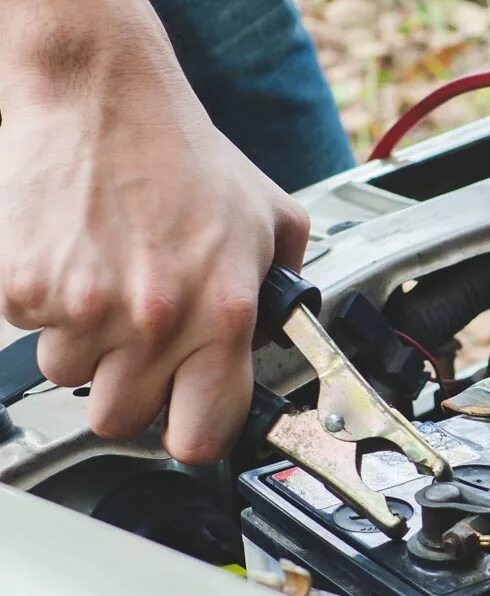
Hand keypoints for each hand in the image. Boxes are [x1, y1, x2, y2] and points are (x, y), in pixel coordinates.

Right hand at [0, 0, 308, 462]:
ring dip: (87, 346)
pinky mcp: (25, 288)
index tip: (186, 422)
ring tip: (109, 284)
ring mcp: (84, 308)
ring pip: (70, 378)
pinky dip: (47, 307)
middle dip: (130, 389)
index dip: (192, 434)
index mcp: (223, 313)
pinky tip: (76, 260)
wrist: (104, 98)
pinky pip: (31, 332)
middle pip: (121, 420)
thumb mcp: (270, 219)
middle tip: (140, 342)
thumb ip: (286, 284)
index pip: (201, 435)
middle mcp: (156, 320)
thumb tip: (294, 329)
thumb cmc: (185, 155)